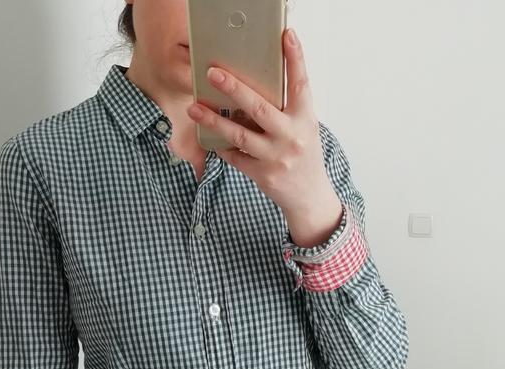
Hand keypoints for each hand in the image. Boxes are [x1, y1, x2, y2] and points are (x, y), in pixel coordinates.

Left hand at [186, 27, 339, 217]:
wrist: (309, 197)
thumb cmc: (304, 156)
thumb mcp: (305, 128)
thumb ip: (288, 108)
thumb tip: (258, 84)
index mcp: (305, 120)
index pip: (301, 84)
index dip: (295, 59)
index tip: (286, 36)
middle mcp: (292, 137)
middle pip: (259, 107)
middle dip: (234, 88)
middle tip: (213, 73)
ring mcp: (276, 157)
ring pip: (240, 134)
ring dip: (214, 120)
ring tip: (195, 107)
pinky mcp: (263, 175)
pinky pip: (236, 157)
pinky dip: (222, 147)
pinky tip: (210, 137)